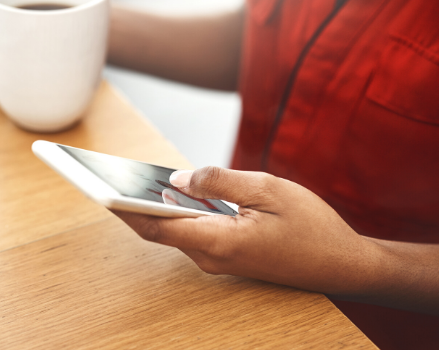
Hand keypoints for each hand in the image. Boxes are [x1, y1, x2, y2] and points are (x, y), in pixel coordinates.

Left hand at [113, 167, 382, 295]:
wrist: (343, 264)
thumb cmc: (312, 226)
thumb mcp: (268, 190)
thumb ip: (220, 181)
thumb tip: (178, 178)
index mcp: (217, 241)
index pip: (155, 224)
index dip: (122, 205)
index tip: (96, 186)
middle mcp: (210, 256)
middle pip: (157, 227)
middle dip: (128, 201)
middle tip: (101, 173)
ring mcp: (217, 258)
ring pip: (173, 229)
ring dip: (150, 204)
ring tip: (125, 173)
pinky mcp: (225, 254)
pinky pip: (190, 230)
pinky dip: (174, 210)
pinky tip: (166, 187)